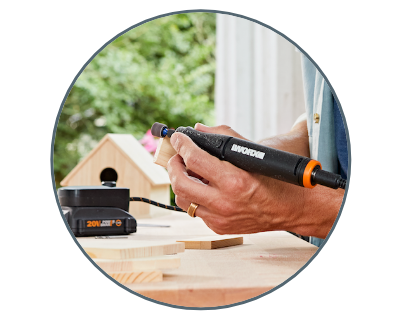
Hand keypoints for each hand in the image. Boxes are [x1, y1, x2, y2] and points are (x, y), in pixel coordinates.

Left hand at [167, 123, 342, 237]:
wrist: (291, 209)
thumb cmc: (275, 179)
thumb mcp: (253, 153)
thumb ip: (224, 137)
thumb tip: (199, 129)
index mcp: (234, 181)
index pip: (195, 159)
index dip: (182, 145)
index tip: (177, 138)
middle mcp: (224, 202)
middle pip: (180, 183)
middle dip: (173, 165)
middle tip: (177, 156)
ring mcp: (220, 218)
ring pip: (183, 200)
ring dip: (180, 182)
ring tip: (186, 171)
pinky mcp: (219, 227)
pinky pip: (195, 211)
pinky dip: (193, 197)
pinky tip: (201, 188)